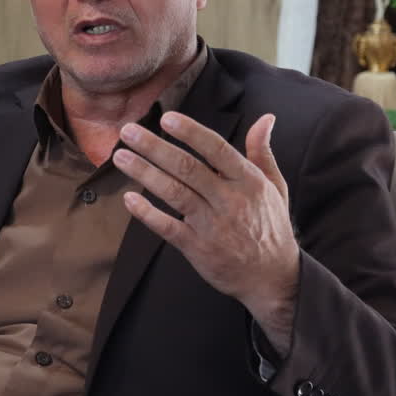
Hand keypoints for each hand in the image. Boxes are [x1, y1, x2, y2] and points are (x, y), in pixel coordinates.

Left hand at [114, 112, 299, 352]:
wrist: (271, 277)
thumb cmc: (270, 226)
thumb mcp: (274, 186)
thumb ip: (262, 151)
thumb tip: (265, 118)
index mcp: (248, 181)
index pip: (217, 149)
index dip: (191, 132)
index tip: (167, 118)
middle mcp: (229, 200)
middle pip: (188, 168)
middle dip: (155, 147)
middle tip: (128, 132)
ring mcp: (211, 225)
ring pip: (174, 193)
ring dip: (144, 173)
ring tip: (120, 157)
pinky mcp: (197, 248)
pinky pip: (167, 228)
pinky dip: (147, 213)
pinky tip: (129, 199)